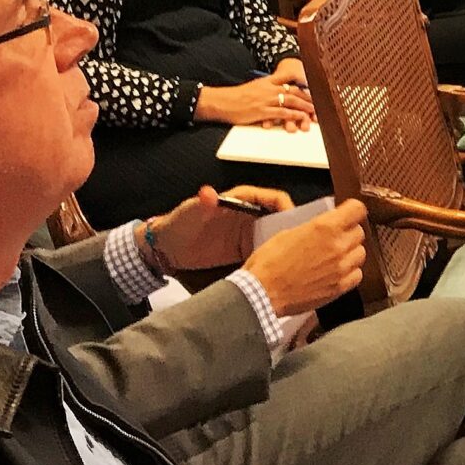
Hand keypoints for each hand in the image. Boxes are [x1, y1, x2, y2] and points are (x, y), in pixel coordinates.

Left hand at [149, 184, 292, 269]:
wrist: (167, 250)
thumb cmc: (179, 223)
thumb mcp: (191, 211)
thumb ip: (203, 202)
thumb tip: (209, 193)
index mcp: (243, 201)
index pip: (274, 199)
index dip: (287, 208)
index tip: (293, 222)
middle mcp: (251, 217)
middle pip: (281, 220)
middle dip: (292, 230)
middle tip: (297, 245)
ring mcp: (249, 236)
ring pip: (276, 238)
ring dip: (283, 247)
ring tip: (289, 260)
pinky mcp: (244, 252)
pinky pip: (264, 254)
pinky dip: (270, 261)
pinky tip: (274, 271)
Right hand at [198, 65, 315, 127]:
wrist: (221, 102)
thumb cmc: (236, 97)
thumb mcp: (255, 87)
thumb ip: (268, 89)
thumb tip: (280, 93)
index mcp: (268, 81)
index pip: (291, 81)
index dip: (304, 87)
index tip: (314, 92)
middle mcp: (269, 89)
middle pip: (295, 92)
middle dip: (309, 98)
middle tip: (319, 105)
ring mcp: (266, 100)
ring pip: (291, 101)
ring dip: (305, 107)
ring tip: (314, 113)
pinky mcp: (262, 111)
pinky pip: (282, 113)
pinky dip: (293, 115)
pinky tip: (301, 118)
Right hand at [245, 198, 366, 316]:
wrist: (262, 293)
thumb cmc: (269, 263)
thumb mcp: (288, 232)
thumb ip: (314, 227)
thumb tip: (325, 225)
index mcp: (325, 227)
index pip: (358, 209)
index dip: (352, 210)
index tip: (347, 214)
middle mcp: (338, 245)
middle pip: (359, 232)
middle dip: (348, 233)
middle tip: (334, 238)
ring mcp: (341, 267)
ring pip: (360, 253)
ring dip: (350, 252)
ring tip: (334, 257)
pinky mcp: (340, 287)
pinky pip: (357, 274)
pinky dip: (349, 272)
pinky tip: (336, 273)